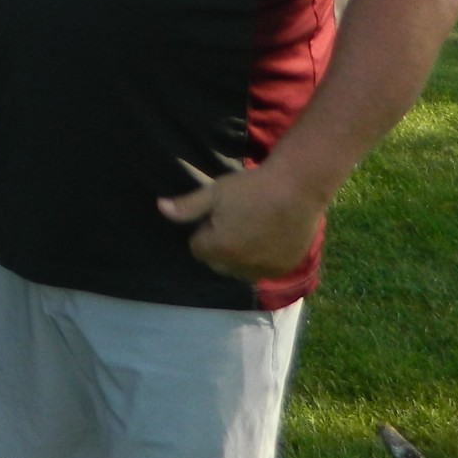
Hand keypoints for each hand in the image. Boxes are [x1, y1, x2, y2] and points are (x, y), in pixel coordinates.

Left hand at [157, 156, 325, 281]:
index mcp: (219, 249)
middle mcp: (240, 266)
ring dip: (241, 256)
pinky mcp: (283, 269)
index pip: (197, 249)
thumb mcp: (215, 192)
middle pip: (217, 263)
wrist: (297, 188)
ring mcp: (264, 270)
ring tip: (253, 228)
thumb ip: (187, 206)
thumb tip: (160, 208)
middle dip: (220, 247)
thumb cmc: (252, 187)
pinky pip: (263, 270)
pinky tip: (269, 236)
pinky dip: (262, 259)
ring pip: (240, 270)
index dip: (205, 230)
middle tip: (236, 220)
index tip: (219, 214)